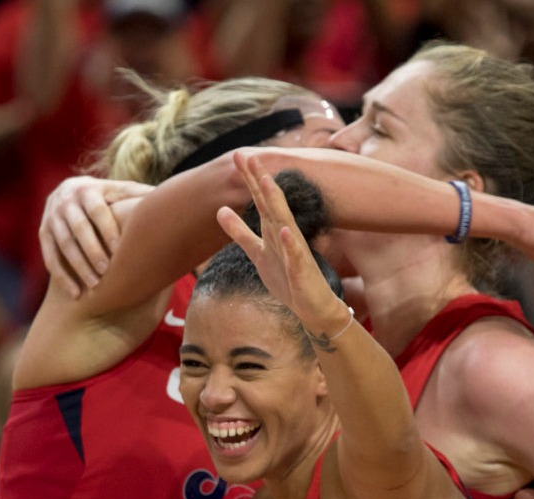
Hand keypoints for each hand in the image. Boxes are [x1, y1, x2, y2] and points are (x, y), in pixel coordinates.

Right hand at [39, 176, 153, 290]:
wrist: (68, 190)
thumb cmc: (106, 196)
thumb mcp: (119, 191)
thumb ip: (139, 195)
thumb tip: (171, 196)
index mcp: (88, 190)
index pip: (97, 211)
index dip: (108, 230)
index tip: (120, 251)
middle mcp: (66, 202)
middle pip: (78, 229)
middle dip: (91, 251)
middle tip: (106, 273)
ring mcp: (52, 218)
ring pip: (63, 245)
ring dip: (77, 267)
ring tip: (93, 287)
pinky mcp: (43, 233)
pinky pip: (50, 257)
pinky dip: (61, 276)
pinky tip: (75, 294)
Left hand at [216, 153, 348, 335]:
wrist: (313, 307)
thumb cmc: (288, 279)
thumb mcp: (257, 253)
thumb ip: (240, 232)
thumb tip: (220, 210)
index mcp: (274, 230)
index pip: (260, 200)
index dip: (249, 179)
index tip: (238, 155)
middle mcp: (285, 235)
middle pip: (271, 203)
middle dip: (260, 180)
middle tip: (248, 155)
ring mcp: (295, 251)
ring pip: (284, 222)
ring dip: (276, 202)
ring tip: (266, 181)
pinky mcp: (302, 270)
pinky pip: (295, 255)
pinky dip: (290, 242)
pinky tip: (284, 230)